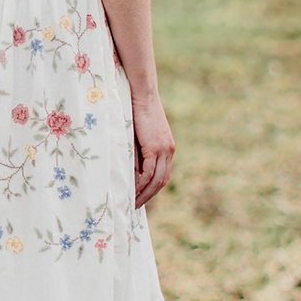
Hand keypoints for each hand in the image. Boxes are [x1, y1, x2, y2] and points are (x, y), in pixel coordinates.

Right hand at [131, 91, 174, 206]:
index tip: (141, 198)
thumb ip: (138, 152)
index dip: (152, 189)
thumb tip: (131, 171)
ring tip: (132, 203)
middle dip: (149, 196)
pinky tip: (132, 189)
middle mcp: (169, 151)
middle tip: (135, 207)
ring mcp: (164, 149)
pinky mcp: (156, 147)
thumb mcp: (138, 136)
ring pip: (157, 180)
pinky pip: (149, 172)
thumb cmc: (136, 111)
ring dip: (145, 193)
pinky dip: (141, 183)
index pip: (162, 175)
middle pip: (162, 181)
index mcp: (167, 148)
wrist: (142, 94)